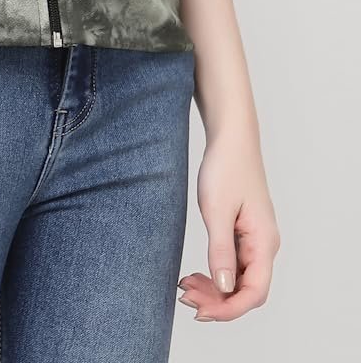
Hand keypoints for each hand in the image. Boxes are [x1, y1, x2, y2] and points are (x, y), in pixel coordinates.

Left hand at [177, 127, 279, 321]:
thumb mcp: (217, 209)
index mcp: (264, 243)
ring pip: (238, 279)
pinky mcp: (243, 232)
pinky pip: (233, 265)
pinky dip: (215, 273)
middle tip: (185, 297)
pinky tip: (196, 274)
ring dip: (215, 289)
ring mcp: (255, 240)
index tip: (201, 311)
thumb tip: (223, 288)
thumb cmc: (226, 167)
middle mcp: (264, 245)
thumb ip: (220, 250)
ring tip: (186, 286)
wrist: (231, 138)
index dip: (229, 309)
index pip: (254, 293)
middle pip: (246, 290)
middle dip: (217, 301)